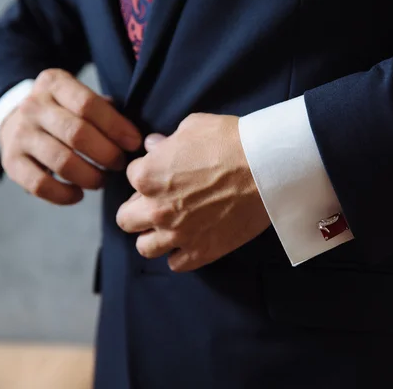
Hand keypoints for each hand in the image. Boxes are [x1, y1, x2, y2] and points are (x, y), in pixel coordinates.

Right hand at [0, 69, 142, 204]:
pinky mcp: (11, 162)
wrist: (20, 120)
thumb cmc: (68, 113)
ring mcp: (19, 134)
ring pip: (61, 162)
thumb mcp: (83, 98)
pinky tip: (79, 194)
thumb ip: (109, 112)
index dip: (116, 127)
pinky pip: (40, 185)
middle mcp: (32, 106)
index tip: (135, 143)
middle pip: (77, 134)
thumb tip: (143, 139)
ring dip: (91, 177)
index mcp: (54, 83)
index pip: (88, 104)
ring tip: (102, 180)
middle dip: (107, 154)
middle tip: (121, 164)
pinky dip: (64, 194)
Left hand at [116, 113, 270, 271]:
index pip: (131, 176)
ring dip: (153, 236)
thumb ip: (166, 141)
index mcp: (147, 176)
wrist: (266, 168)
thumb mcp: (192, 127)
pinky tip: (190, 241)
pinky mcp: (202, 251)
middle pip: (126, 219)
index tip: (164, 171)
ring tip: (170, 226)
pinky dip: (179, 254)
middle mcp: (156, 210)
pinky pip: (175, 264)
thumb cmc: (230, 141)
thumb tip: (154, 146)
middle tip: (158, 201)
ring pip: (145, 247)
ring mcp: (178, 234)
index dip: (148, 172)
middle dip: (138, 208)